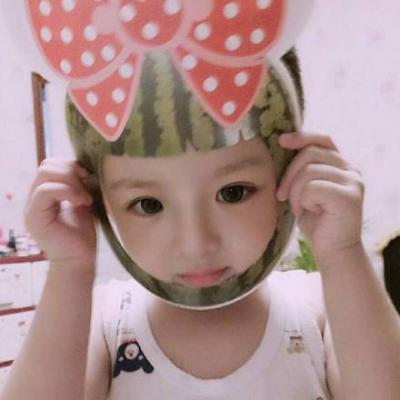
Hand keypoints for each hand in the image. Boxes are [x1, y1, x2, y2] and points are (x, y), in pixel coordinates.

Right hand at [24, 158, 96, 267]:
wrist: (80, 259)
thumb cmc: (83, 233)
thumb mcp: (82, 202)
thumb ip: (78, 184)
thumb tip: (84, 165)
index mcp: (45, 193)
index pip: (50, 165)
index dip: (70, 165)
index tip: (89, 177)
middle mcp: (34, 198)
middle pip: (46, 166)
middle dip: (71, 171)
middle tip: (88, 187)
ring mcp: (31, 207)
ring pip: (45, 174)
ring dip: (71, 182)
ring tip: (85, 198)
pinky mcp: (34, 217)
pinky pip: (46, 191)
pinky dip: (68, 192)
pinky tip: (82, 202)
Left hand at [276, 132, 363, 260]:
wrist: (331, 250)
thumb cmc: (316, 220)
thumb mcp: (305, 190)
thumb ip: (302, 171)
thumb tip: (282, 148)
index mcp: (340, 165)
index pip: (323, 139)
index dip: (302, 137)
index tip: (281, 141)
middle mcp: (351, 169)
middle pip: (310, 154)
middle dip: (288, 174)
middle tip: (281, 195)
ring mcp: (352, 182)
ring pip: (309, 171)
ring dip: (294, 192)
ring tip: (299, 207)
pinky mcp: (349, 196)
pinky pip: (313, 187)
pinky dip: (303, 201)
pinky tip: (308, 212)